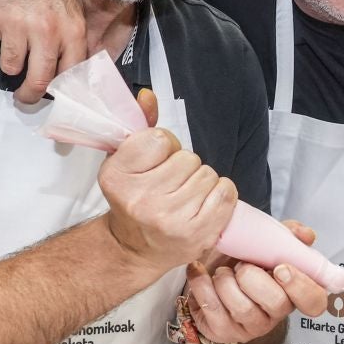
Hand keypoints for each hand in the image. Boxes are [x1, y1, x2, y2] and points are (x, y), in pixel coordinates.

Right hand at [0, 0, 86, 102]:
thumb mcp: (74, 9)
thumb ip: (74, 41)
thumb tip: (73, 78)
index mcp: (72, 29)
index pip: (69, 74)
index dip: (59, 91)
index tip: (51, 96)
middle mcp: (45, 30)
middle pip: (38, 80)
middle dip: (31, 95)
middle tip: (25, 98)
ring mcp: (15, 24)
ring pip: (10, 68)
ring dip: (9, 70)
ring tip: (10, 65)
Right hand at [99, 127, 236, 277]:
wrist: (136, 248)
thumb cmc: (134, 200)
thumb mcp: (126, 162)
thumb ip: (140, 126)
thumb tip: (147, 96)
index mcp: (118, 177)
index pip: (160, 138)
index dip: (165, 146)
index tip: (157, 162)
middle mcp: (141, 200)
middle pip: (188, 158)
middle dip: (185, 166)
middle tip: (171, 184)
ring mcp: (170, 220)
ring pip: (208, 174)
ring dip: (202, 181)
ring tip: (185, 196)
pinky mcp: (197, 234)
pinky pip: (226, 194)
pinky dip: (221, 194)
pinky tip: (204, 203)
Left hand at [183, 221, 329, 342]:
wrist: (203, 274)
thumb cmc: (238, 261)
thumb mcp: (262, 243)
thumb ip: (286, 236)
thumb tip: (307, 235)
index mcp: (292, 291)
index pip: (315, 302)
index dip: (302, 287)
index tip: (281, 268)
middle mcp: (275, 314)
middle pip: (277, 303)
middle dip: (253, 278)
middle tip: (241, 265)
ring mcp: (250, 326)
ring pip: (243, 308)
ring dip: (226, 281)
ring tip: (220, 272)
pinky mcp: (224, 332)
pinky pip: (214, 310)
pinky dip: (202, 284)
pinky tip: (198, 271)